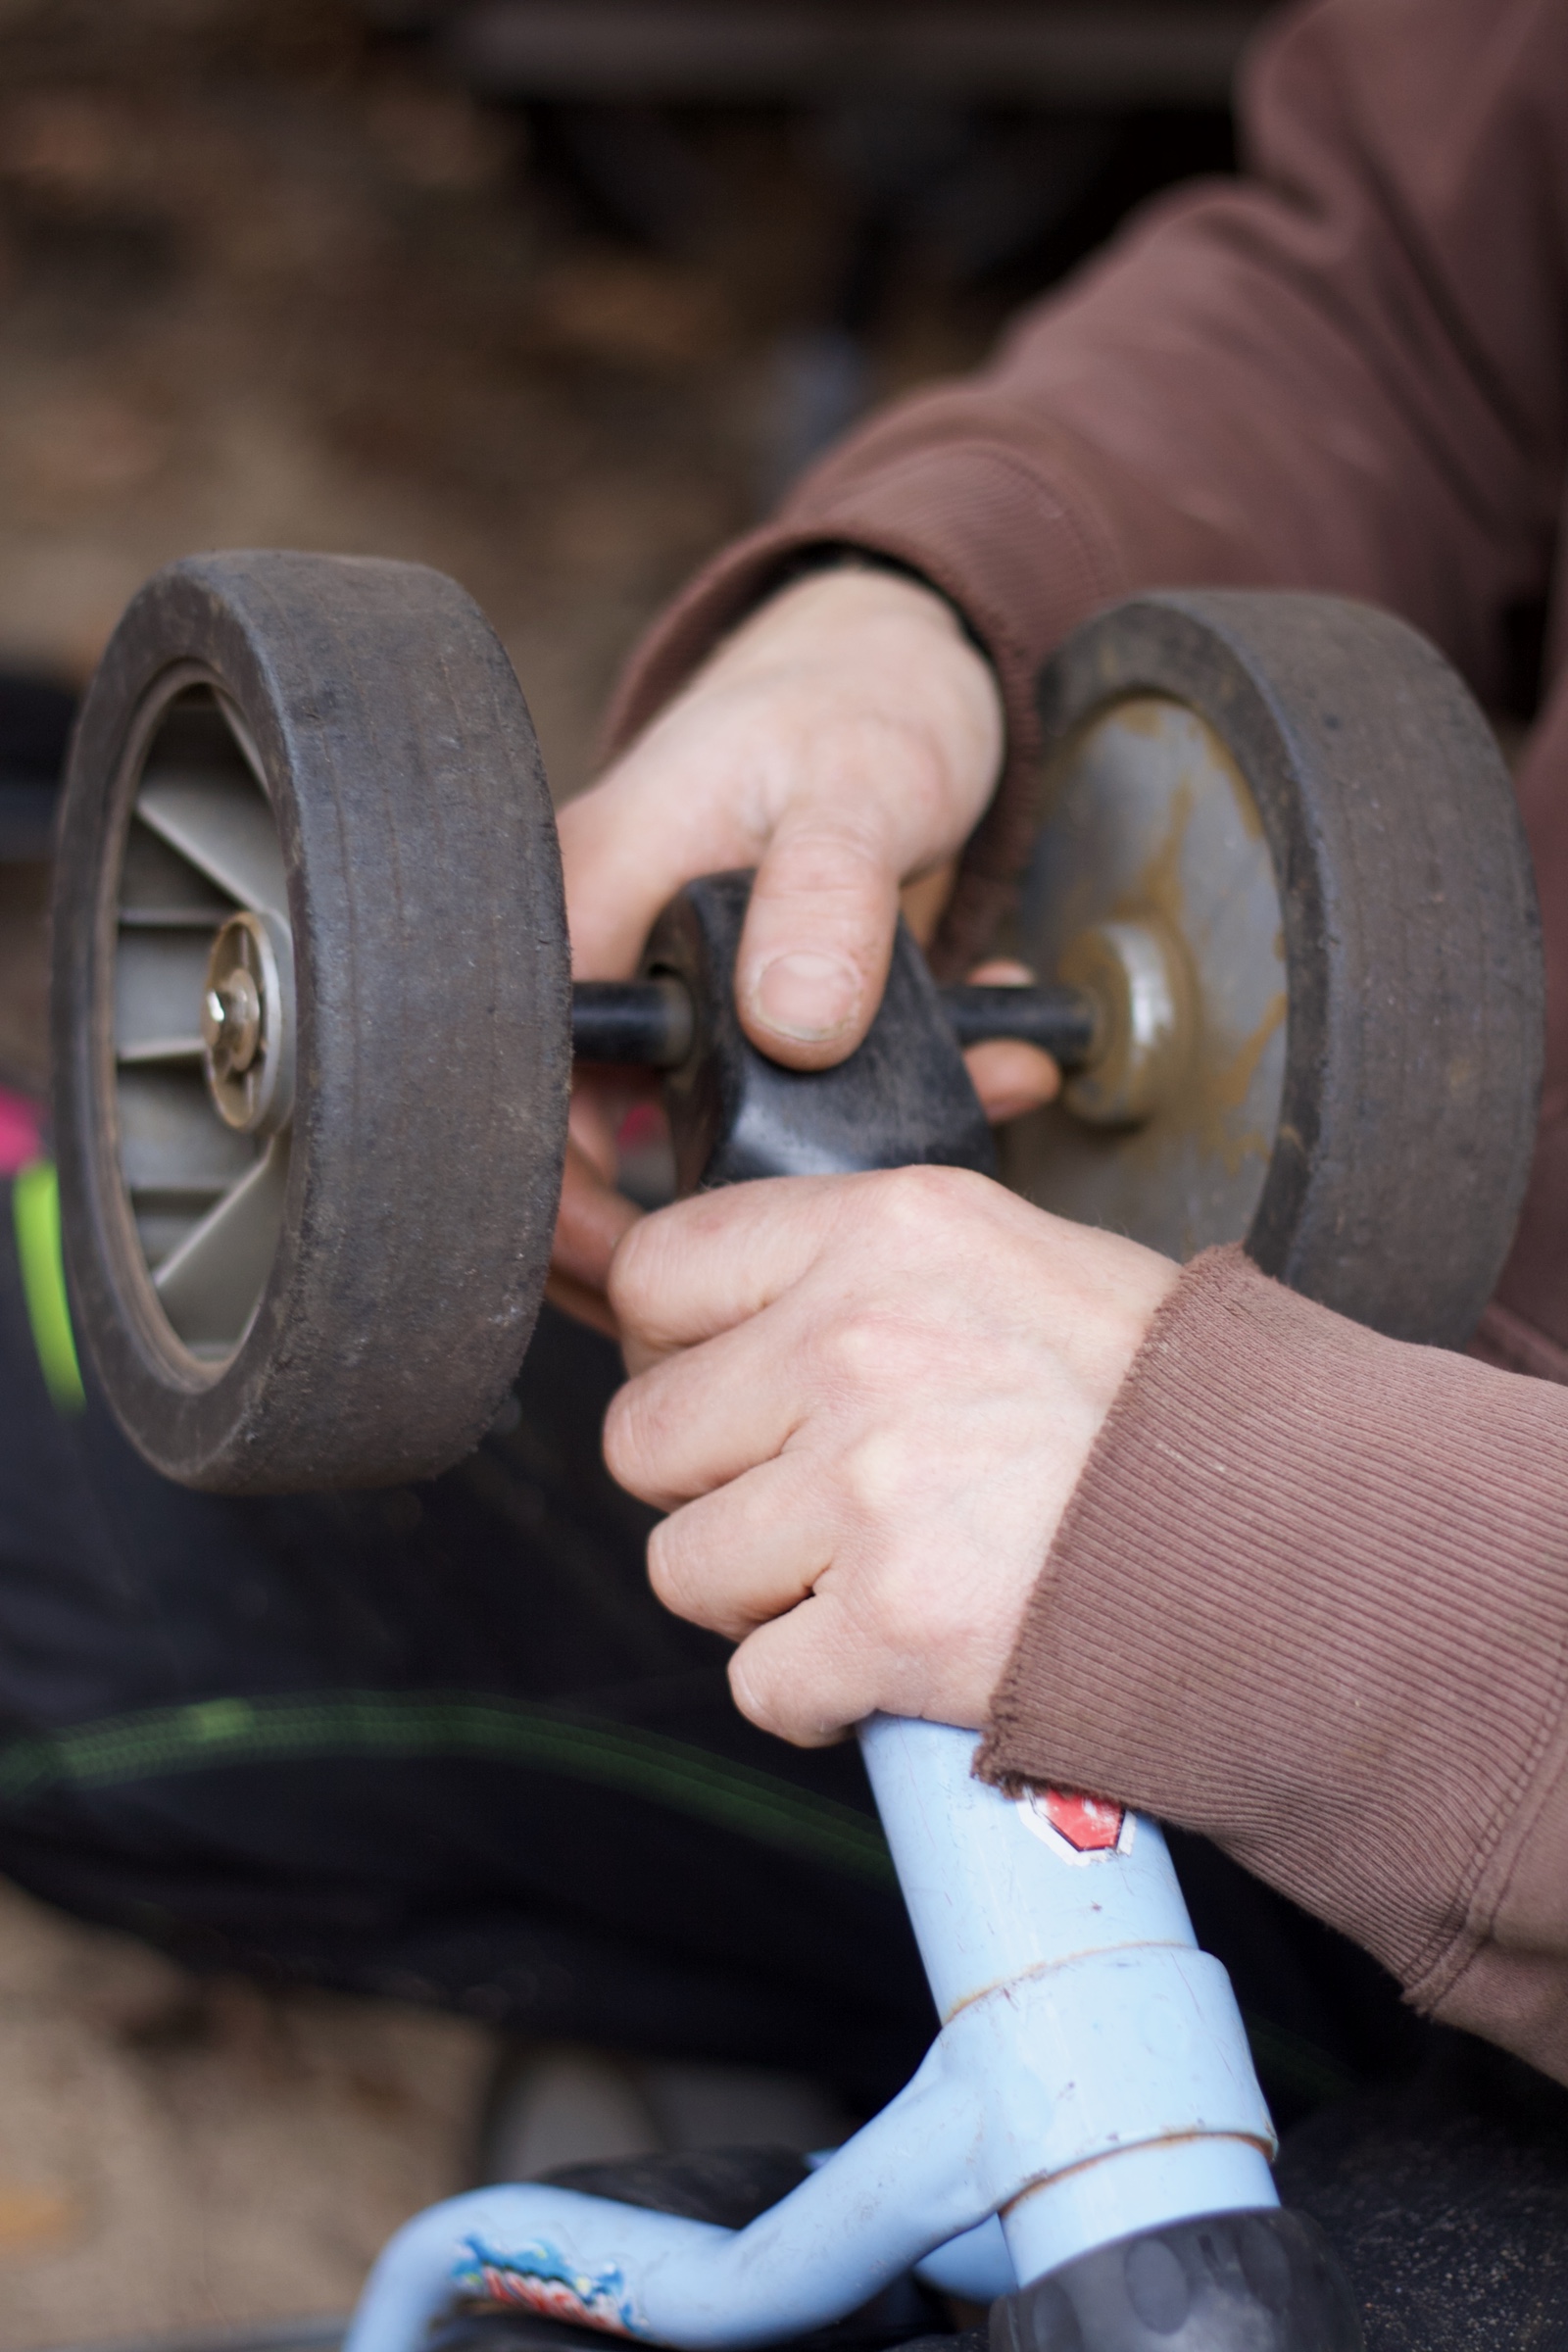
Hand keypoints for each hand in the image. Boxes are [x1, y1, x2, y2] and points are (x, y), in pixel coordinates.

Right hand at [549, 566, 1059, 1330]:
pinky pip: (783, 1095)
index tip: (644, 1262)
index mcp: (590, 890)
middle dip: (689, 1214)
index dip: (564, 1191)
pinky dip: (874, 1113)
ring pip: (696, 1129)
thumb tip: (790, 1025)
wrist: (909, 671)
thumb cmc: (861, 702)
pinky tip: (977, 1081)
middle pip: (591, 1133)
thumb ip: (826, 898)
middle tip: (784, 1257)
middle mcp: (617, 950)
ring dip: (806, 1163)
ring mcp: (680, 986)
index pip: (523, 1077)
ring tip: (922, 1152)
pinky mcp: (748, 1008)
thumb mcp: (858, 787)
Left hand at [603, 1166, 1179, 1742]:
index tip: (721, 1386)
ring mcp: (866, 1488)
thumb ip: (865, 1266)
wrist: (1297, 1538)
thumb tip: (735, 1309)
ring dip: (759, 1594)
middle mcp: (857, 1344)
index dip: (673, 1344)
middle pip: (645, 1436)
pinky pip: (758, 1681)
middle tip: (805, 1498)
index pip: (660, 1270)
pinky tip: (886, 1657)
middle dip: (712, 1482)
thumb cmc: (1167, 1401)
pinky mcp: (888, 1624)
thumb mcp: (1017, 1257)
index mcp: (884, 1233)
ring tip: (865, 1576)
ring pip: (684, 1566)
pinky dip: (814, 1691)